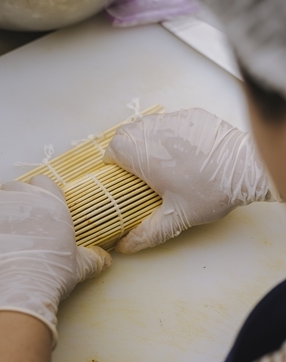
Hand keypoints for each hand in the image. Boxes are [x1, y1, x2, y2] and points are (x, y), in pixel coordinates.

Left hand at [0, 176, 111, 343]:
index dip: (37, 197)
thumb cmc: (51, 275)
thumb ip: (92, 258)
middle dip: (13, 203)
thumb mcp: (79, 266)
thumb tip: (105, 259)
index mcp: (49, 201)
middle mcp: (20, 196)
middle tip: (15, 228)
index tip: (36, 213)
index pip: (41, 184)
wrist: (16, 289)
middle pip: (13, 189)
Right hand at [103, 108, 272, 253]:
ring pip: (147, 125)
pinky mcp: (191, 115)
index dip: (114, 164)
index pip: (112, 151)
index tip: (122, 176)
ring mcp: (172, 119)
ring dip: (147, 139)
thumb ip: (147, 232)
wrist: (249, 169)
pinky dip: (170, 133)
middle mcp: (152, 131)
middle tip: (141, 170)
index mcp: (141, 154)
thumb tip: (125, 247)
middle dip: (127, 150)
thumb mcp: (177, 217)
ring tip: (162, 159)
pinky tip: (183, 150)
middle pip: (126, 134)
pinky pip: (170, 121)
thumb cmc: (211, 191)